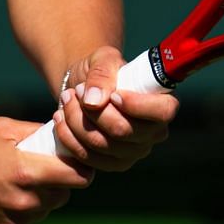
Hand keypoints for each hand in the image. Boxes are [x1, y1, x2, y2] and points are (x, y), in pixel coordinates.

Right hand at [0, 117, 91, 223]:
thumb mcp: (3, 128)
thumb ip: (37, 132)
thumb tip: (62, 134)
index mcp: (28, 172)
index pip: (79, 177)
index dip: (82, 168)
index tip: (75, 163)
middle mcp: (24, 201)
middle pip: (63, 195)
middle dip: (56, 182)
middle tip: (37, 170)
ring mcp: (14, 222)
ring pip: (43, 211)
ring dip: (37, 199)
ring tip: (12, 184)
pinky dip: (19, 214)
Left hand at [47, 46, 178, 171]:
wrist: (84, 89)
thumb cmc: (101, 71)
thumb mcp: (102, 59)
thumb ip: (102, 74)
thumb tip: (94, 101)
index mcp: (162, 104)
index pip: (163, 112)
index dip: (137, 105)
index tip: (113, 94)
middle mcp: (153, 133)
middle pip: (123, 131)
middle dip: (94, 110)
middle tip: (77, 90)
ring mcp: (133, 153)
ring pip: (101, 144)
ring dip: (76, 120)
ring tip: (67, 97)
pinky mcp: (111, 164)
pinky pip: (87, 157)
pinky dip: (68, 136)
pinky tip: (60, 117)